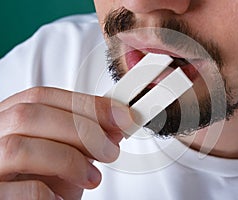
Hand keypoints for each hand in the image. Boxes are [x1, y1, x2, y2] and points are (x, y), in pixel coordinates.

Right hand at [0, 87, 132, 198]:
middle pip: (30, 115)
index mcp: (10, 119)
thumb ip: (84, 138)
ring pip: (19, 147)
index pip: (42, 96)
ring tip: (92, 177)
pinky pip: (19, 189)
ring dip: (69, 160)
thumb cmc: (43, 178)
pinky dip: (47, 193)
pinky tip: (60, 198)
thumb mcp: (66, 152)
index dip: (86, 103)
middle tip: (110, 150)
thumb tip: (115, 125)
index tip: (120, 117)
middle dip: (81, 130)